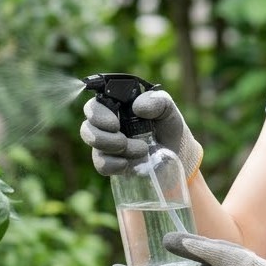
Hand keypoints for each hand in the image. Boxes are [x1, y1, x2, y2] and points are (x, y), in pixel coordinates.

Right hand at [78, 89, 202, 176]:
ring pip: (95, 147)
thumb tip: (138, 107)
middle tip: (124, 141)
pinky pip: (101, 165)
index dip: (97, 115)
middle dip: (103, 137)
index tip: (115, 124)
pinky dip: (114, 165)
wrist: (179, 155)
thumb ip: (157, 101)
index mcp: (116, 107)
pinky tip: (128, 164)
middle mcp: (107, 125)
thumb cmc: (169, 127)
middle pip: (86, 128)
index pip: (93, 107)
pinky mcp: (112, 163)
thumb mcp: (168, 109)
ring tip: (141, 150)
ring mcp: (108, 145)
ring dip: (114, 150)